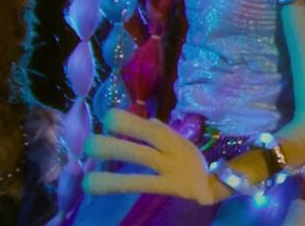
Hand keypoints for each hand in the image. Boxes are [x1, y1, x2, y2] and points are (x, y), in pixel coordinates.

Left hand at [81, 109, 224, 204]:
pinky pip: (143, 185)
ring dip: (114, 174)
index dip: (131, 122)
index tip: (108, 116)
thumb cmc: (193, 161)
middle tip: (88, 144)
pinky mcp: (171, 188)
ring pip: (141, 169)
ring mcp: (171, 172)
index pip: (151, 129)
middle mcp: (172, 153)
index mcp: (174, 141)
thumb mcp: (182, 144)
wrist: (217, 183)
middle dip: (117, 146)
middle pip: (144, 147)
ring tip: (88, 180)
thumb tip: (149, 122)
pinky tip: (99, 188)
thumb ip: (164, 133)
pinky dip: (121, 185)